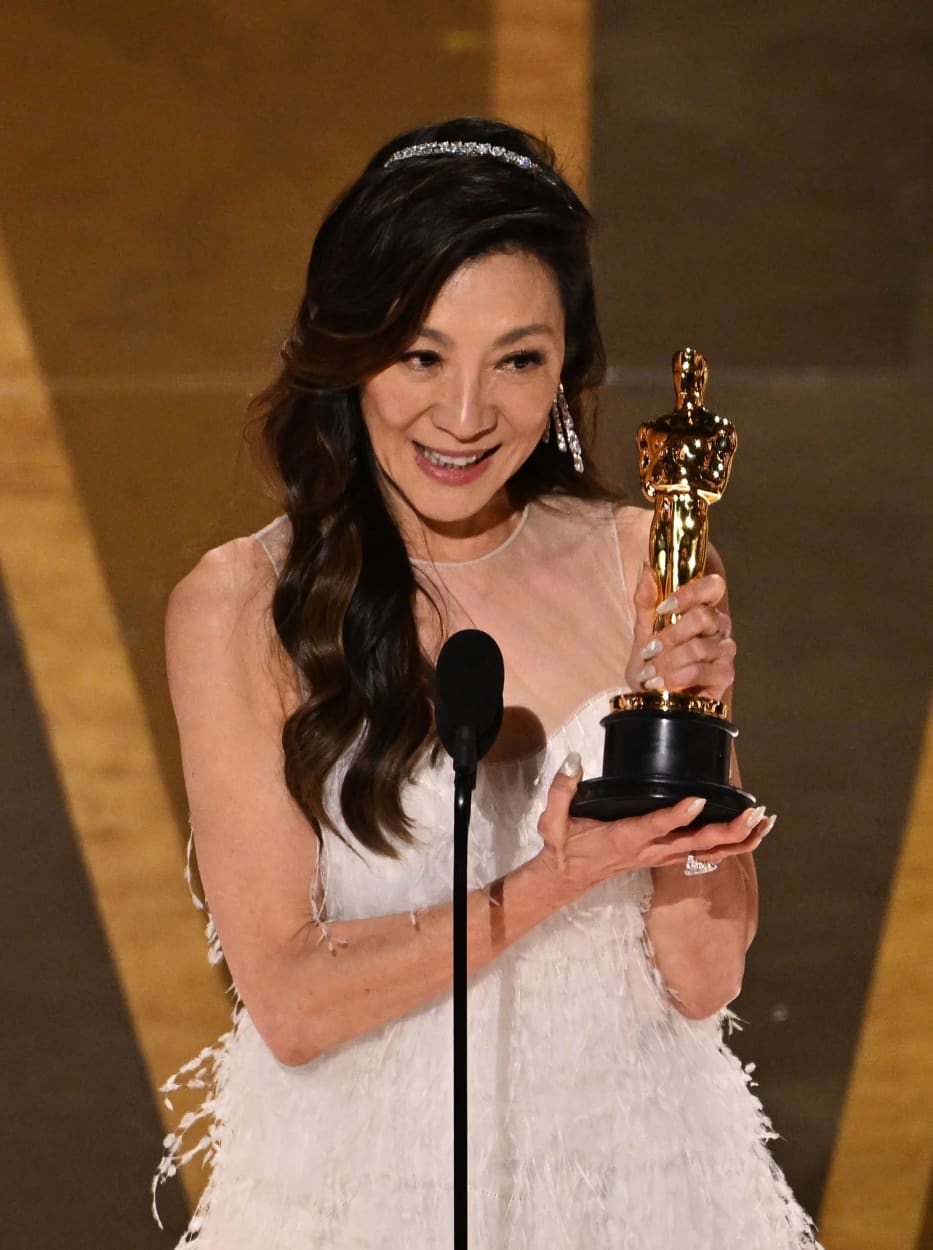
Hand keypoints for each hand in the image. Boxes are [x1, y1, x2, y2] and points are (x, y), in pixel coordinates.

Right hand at [531, 755, 772, 904]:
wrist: (566, 877)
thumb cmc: (562, 846)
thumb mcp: (551, 820)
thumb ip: (561, 790)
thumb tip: (573, 760)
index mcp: (624, 838)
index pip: (656, 826)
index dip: (678, 815)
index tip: (699, 800)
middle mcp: (649, 850)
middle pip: (696, 843)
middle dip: (727, 830)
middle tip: (754, 813)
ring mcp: (660, 856)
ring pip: (707, 852)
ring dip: (737, 839)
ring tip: (764, 821)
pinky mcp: (665, 856)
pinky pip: (704, 854)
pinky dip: (729, 845)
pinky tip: (750, 833)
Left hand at [624, 563, 735, 701]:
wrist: (652, 695)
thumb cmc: (652, 658)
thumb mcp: (643, 628)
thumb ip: (646, 600)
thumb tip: (646, 568)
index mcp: (704, 607)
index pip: (712, 586)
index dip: (690, 593)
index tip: (663, 608)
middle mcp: (720, 625)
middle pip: (703, 617)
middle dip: (670, 636)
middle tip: (649, 650)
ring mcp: (725, 650)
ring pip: (698, 647)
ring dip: (668, 661)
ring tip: (650, 674)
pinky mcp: (725, 674)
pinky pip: (702, 671)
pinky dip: (677, 677)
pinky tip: (663, 684)